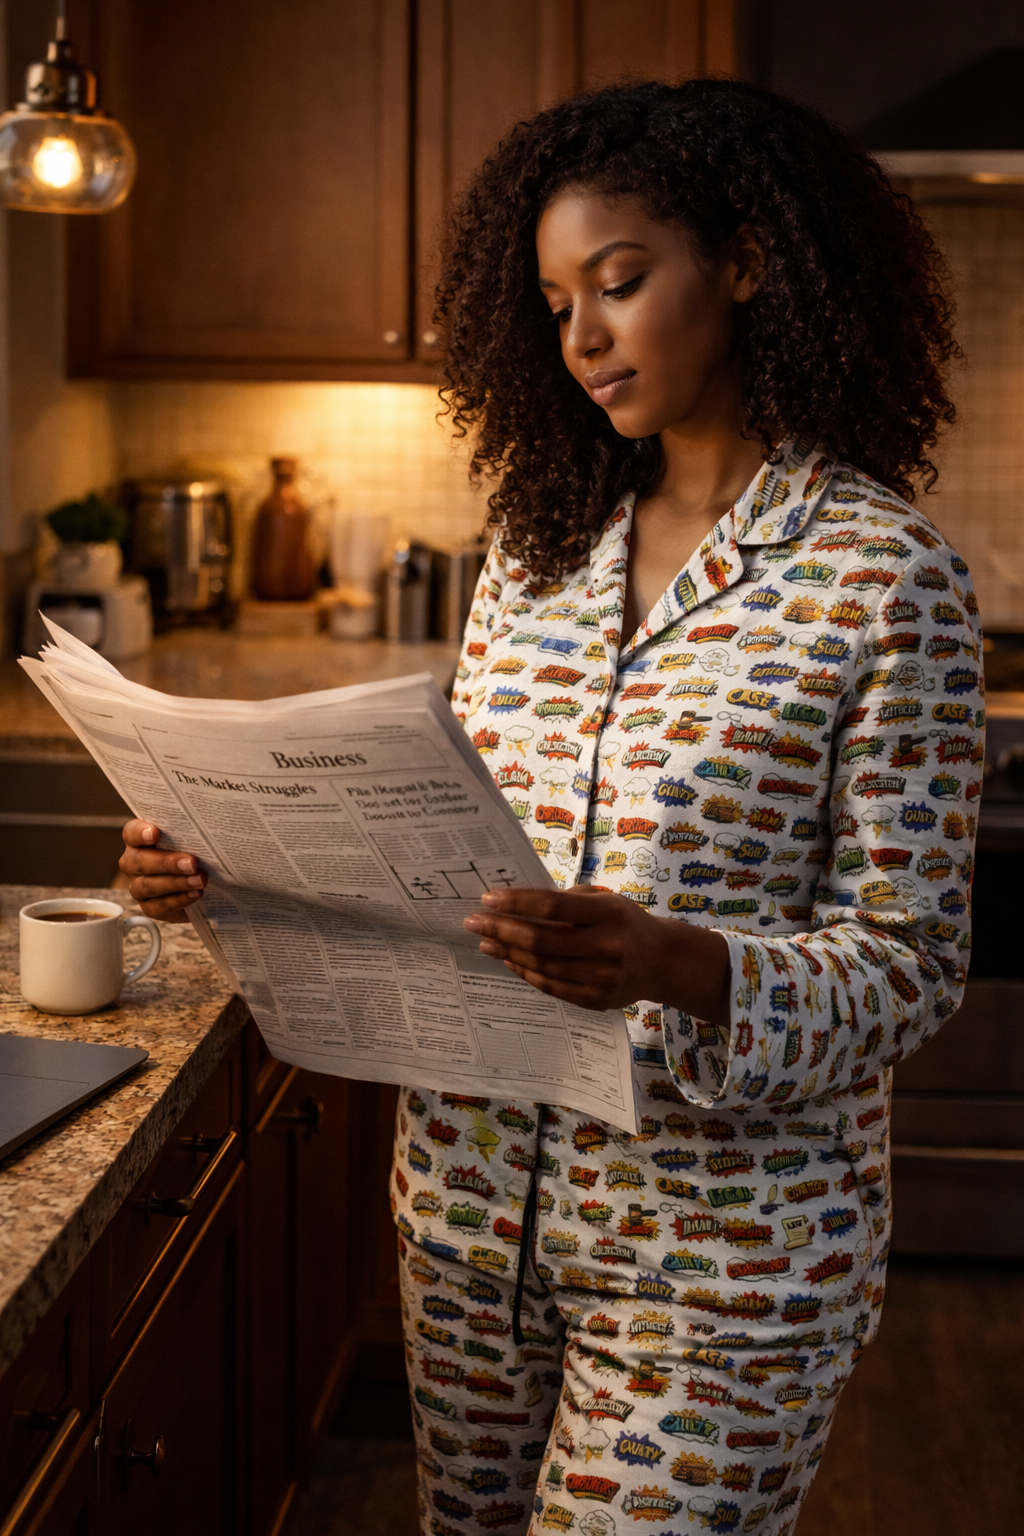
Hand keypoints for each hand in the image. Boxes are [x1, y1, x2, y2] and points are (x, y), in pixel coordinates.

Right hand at [118, 820, 206, 922]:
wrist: (202, 880)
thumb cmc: (193, 852)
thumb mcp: (192, 839)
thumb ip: (190, 832)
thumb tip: (206, 824)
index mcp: (139, 840)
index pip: (131, 832)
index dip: (140, 833)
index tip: (155, 833)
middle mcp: (133, 862)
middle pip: (138, 861)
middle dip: (166, 862)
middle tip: (191, 863)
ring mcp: (139, 886)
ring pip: (147, 885)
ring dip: (176, 882)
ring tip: (199, 880)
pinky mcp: (149, 906)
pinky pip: (158, 906)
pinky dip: (179, 900)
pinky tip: (195, 894)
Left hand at [463, 885, 730, 1022]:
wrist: (663, 962)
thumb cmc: (625, 923)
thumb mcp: (605, 901)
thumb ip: (566, 902)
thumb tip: (514, 904)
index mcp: (609, 914)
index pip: (554, 906)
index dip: (518, 902)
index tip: (488, 898)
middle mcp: (608, 947)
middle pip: (542, 940)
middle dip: (502, 930)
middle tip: (474, 922)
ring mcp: (602, 978)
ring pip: (542, 966)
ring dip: (508, 953)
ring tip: (486, 942)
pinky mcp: (596, 1000)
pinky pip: (551, 987)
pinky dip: (526, 973)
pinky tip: (509, 960)